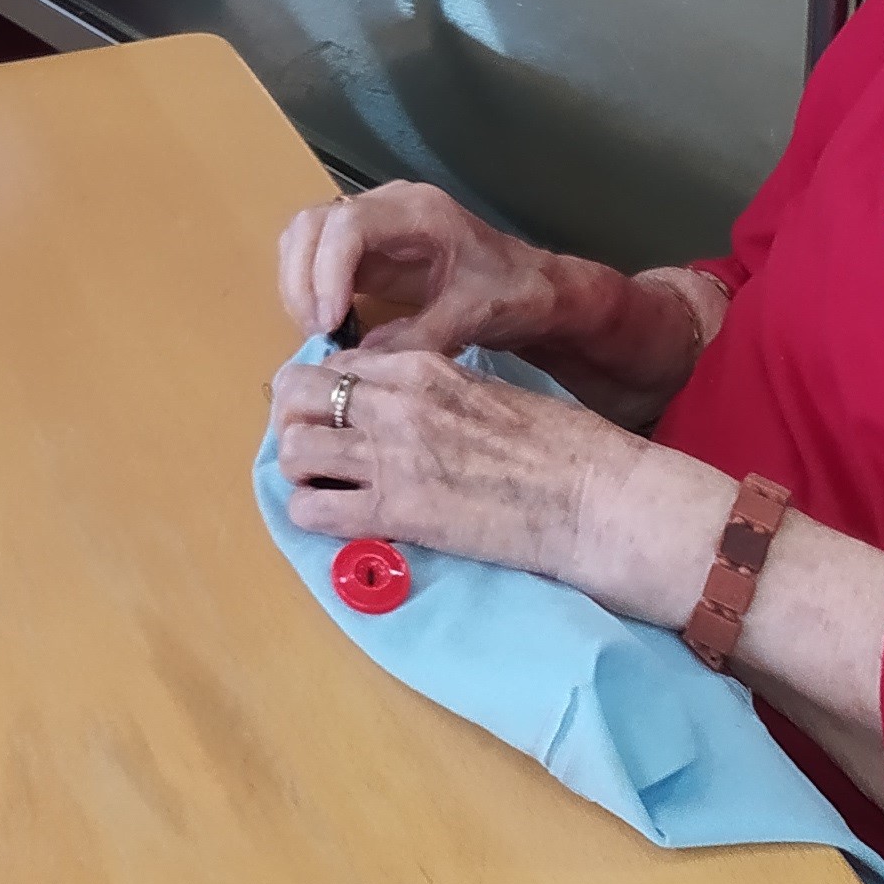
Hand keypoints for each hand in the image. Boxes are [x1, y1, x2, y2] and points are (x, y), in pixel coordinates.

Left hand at [271, 343, 624, 577]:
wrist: (591, 497)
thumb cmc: (556, 447)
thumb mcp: (484, 391)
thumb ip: (431, 391)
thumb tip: (395, 406)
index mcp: (420, 366)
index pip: (333, 363)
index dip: (322, 392)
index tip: (331, 416)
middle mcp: (394, 402)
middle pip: (295, 394)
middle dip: (292, 420)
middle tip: (311, 449)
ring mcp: (391, 457)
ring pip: (293, 451)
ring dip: (298, 470)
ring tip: (320, 487)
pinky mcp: (397, 513)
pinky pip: (314, 511)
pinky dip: (310, 516)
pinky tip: (332, 521)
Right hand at [277, 180, 557, 356]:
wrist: (534, 288)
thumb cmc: (512, 295)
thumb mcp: (473, 317)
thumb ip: (419, 337)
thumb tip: (360, 360)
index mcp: (420, 212)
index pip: (349, 224)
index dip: (328, 271)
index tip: (330, 323)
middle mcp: (388, 205)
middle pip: (314, 222)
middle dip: (302, 279)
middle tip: (317, 333)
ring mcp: (372, 223)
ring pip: (305, 235)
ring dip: (298, 283)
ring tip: (318, 332)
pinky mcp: (364, 248)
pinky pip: (315, 255)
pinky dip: (307, 288)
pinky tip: (326, 324)